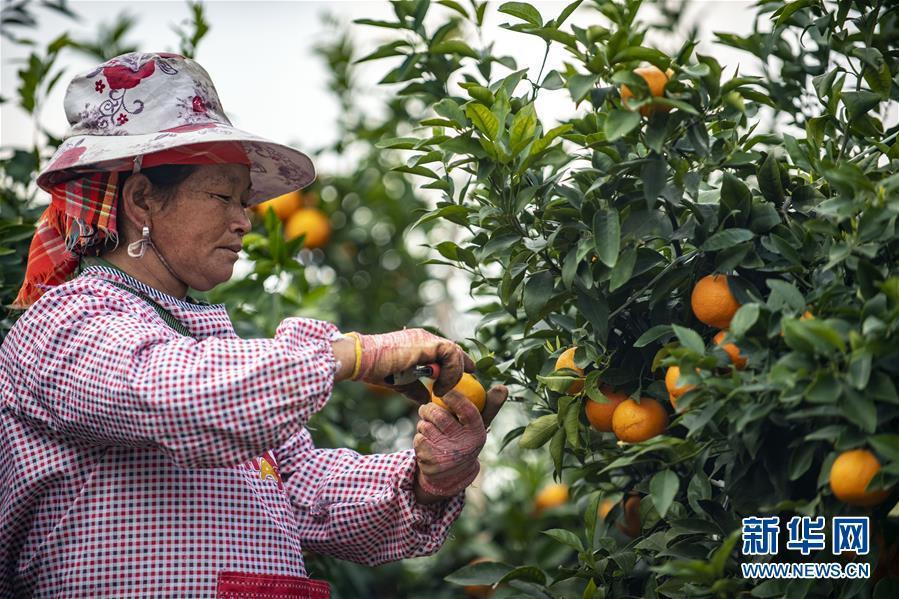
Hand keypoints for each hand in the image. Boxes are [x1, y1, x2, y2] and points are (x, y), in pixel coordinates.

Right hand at [350, 329, 475, 403]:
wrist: (363, 360)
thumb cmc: (376, 370)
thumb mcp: (401, 383)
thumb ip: (415, 389)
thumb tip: (427, 400)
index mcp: (419, 344)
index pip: (445, 351)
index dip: (456, 364)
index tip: (463, 377)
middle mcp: (425, 338)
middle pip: (453, 349)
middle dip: (463, 365)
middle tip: (467, 381)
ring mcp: (427, 339)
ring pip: (455, 351)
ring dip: (454, 373)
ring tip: (443, 390)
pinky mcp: (428, 344)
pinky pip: (451, 354)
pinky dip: (451, 372)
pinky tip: (440, 387)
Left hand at [413, 384, 507, 501]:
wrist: (453, 474)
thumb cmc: (467, 439)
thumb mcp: (479, 425)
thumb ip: (489, 405)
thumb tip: (503, 387)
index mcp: (477, 433)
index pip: (467, 410)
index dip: (454, 398)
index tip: (444, 392)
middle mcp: (463, 445)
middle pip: (440, 416)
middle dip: (429, 408)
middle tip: (427, 408)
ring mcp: (446, 454)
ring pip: (426, 426)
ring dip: (423, 422)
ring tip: (430, 426)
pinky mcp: (430, 460)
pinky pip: (418, 438)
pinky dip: (419, 436)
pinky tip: (427, 441)